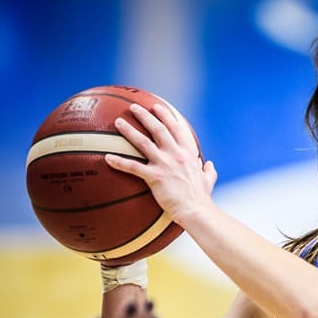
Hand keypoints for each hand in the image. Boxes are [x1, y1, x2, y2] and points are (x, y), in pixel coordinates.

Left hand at [104, 103, 216, 224]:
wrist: (196, 211)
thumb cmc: (201, 198)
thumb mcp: (208, 180)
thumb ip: (208, 171)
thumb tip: (210, 165)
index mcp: (188, 153)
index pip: (176, 128)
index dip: (165, 116)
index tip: (156, 107)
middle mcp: (176, 154)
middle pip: (158, 129)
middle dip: (144, 115)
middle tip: (133, 107)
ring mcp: (165, 164)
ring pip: (143, 143)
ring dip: (129, 131)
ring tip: (118, 122)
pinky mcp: (155, 177)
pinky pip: (133, 167)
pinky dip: (119, 162)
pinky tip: (107, 158)